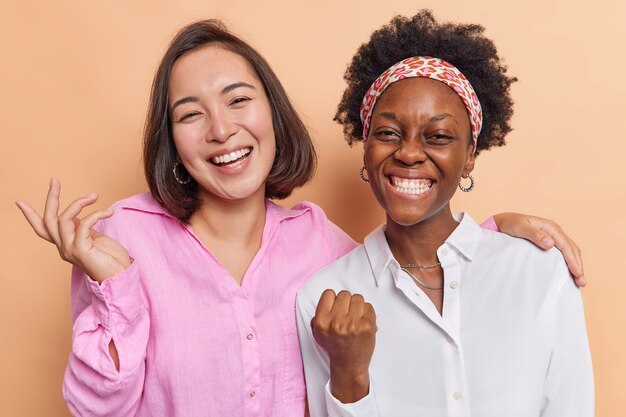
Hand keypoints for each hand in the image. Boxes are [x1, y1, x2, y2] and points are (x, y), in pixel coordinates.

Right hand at [16, 178, 130, 282]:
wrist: (121, 275)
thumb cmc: (111, 257)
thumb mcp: (92, 237)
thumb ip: (80, 228)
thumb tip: (76, 214)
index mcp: (65, 244)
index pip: (42, 229)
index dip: (30, 216)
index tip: (19, 202)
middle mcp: (63, 248)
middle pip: (48, 219)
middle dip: (51, 197)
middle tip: (55, 181)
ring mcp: (70, 250)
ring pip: (63, 218)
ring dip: (79, 203)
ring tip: (94, 196)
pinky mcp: (80, 250)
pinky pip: (83, 224)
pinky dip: (96, 214)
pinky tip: (108, 212)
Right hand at [311, 289, 375, 402]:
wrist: (349, 363)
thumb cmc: (335, 346)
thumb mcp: (318, 332)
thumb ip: (319, 314)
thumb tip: (330, 299)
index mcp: (322, 322)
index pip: (328, 294)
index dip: (333, 299)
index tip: (336, 306)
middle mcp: (336, 322)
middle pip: (344, 294)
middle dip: (346, 303)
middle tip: (346, 313)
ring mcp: (353, 324)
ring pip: (357, 298)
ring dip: (357, 306)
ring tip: (355, 317)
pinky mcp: (367, 326)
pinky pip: (369, 306)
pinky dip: (367, 312)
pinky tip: (362, 321)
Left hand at [493, 212, 584, 286]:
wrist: (504, 221)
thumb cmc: (511, 224)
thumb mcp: (520, 228)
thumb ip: (535, 235)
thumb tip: (550, 244)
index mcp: (551, 227)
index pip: (566, 246)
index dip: (573, 260)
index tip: (577, 273)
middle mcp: (555, 231)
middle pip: (572, 249)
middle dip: (578, 265)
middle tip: (582, 282)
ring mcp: (554, 236)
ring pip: (570, 251)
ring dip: (576, 264)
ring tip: (579, 280)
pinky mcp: (550, 240)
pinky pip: (564, 251)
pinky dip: (570, 261)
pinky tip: (570, 271)